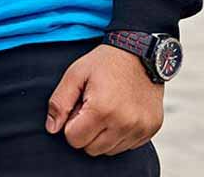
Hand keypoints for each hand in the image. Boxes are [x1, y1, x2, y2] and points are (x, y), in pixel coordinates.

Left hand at [45, 44, 163, 156]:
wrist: (140, 52)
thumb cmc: (105, 62)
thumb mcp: (75, 74)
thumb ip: (60, 102)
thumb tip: (52, 129)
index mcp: (102, 109)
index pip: (74, 140)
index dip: (72, 124)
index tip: (80, 107)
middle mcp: (124, 123)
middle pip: (91, 149)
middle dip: (87, 132)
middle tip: (93, 108)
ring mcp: (140, 127)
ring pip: (109, 151)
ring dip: (104, 135)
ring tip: (108, 109)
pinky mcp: (151, 129)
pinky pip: (127, 146)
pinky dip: (121, 134)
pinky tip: (122, 113)